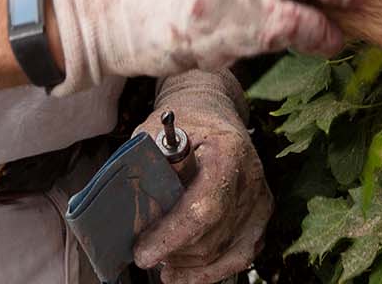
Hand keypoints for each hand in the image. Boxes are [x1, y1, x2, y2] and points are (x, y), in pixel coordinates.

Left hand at [133, 70, 271, 283]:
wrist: (215, 113)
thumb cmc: (185, 123)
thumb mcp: (155, 132)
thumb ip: (142, 167)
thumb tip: (121, 208)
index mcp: (227, 153)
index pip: (204, 209)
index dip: (171, 236)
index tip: (142, 253)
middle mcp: (251, 179)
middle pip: (212, 238)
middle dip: (173, 252)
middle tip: (142, 252)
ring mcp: (259, 200)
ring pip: (222, 253)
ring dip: (186, 263)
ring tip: (160, 258)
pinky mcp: (260, 217)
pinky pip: (238, 258)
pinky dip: (208, 271)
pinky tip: (181, 272)